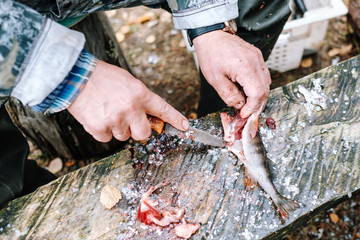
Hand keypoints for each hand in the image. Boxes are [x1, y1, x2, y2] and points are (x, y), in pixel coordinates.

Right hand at [67, 60, 188, 141]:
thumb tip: (148, 116)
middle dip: (139, 131)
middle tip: (129, 122)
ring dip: (117, 128)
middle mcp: (131, 109)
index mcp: (140, 94)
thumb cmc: (102, 77)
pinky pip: (106, 138)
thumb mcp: (128, 82)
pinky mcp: (99, 128)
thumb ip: (140, 99)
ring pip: (123, 136)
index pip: (163, 109)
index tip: (185, 127)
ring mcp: (115, 120)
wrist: (75, 76)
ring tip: (107, 111)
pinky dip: (102, 130)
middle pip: (144, 134)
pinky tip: (97, 116)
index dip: (176, 119)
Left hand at [193, 30, 270, 117]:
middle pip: (265, 89)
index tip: (244, 114)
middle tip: (247, 112)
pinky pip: (263, 74)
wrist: (211, 35)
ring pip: (267, 82)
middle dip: (257, 104)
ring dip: (259, 95)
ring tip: (247, 103)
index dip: (252, 107)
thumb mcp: (215, 79)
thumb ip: (229, 95)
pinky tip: (249, 90)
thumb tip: (240, 105)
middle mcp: (255, 61)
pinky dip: (259, 85)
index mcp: (244, 67)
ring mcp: (258, 57)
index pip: (257, 93)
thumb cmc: (211, 54)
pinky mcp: (257, 55)